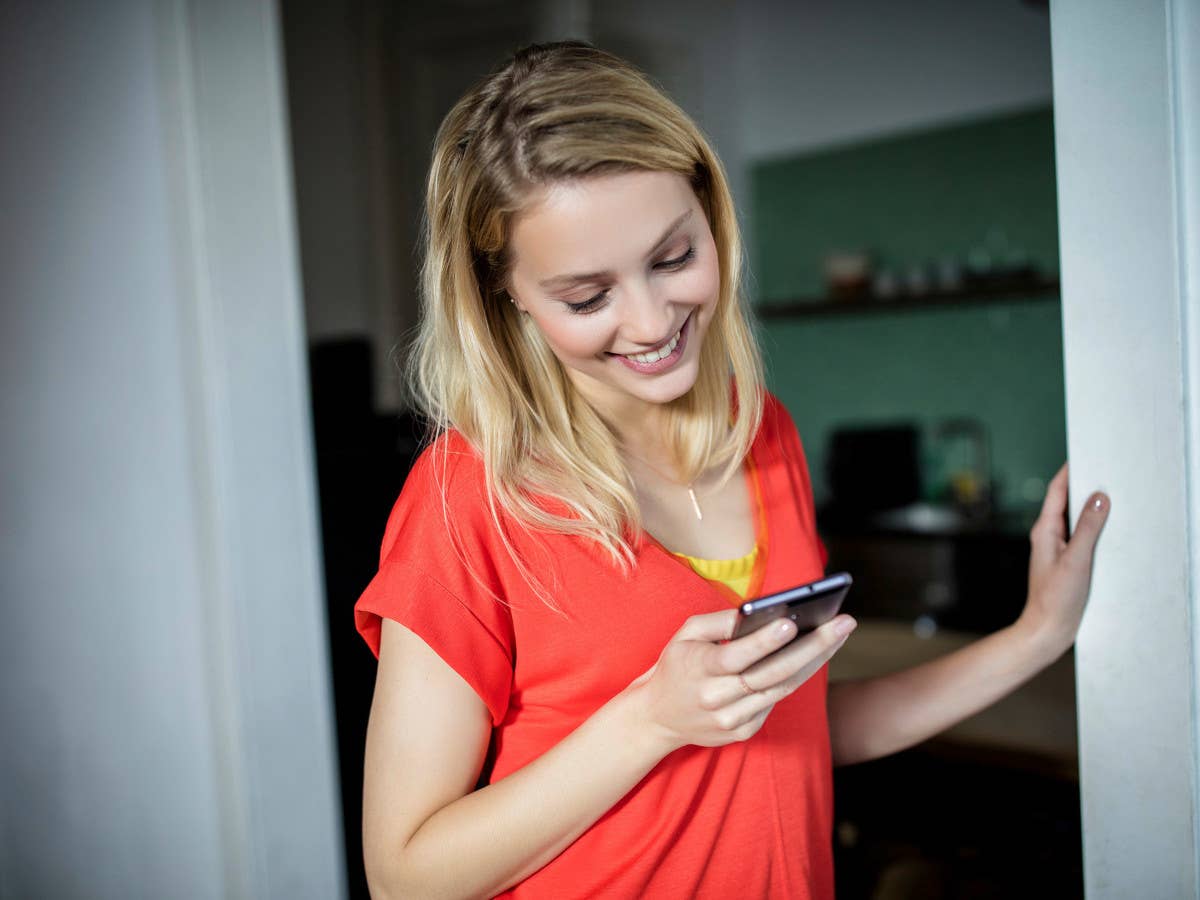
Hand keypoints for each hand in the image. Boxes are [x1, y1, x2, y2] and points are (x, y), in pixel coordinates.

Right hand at [627, 608, 856, 753]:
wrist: (656, 717)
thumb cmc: (677, 666)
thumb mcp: (685, 635)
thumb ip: (719, 622)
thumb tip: (759, 613)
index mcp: (700, 669)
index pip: (737, 656)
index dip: (764, 642)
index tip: (791, 622)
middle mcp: (717, 699)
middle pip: (772, 674)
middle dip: (813, 647)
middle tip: (844, 623)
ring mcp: (732, 720)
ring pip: (781, 689)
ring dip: (815, 661)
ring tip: (839, 634)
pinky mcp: (743, 732)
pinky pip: (775, 702)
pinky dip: (794, 678)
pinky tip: (815, 655)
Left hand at [1018, 462, 1109, 655]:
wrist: (1047, 630)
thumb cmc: (1055, 599)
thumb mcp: (1076, 560)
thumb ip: (1087, 528)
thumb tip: (1100, 497)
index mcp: (1044, 530)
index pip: (1057, 490)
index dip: (1070, 469)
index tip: (1086, 451)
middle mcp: (1049, 536)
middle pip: (1067, 501)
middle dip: (1085, 483)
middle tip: (1107, 467)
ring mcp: (1058, 549)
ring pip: (1076, 518)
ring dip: (1091, 505)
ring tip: (1113, 491)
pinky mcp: (1068, 562)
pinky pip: (1082, 535)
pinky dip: (1095, 526)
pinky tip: (1111, 527)